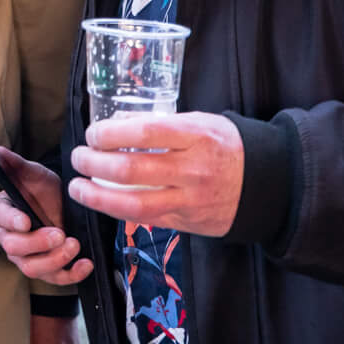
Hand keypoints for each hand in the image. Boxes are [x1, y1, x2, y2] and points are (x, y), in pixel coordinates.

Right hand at [0, 145, 91, 285]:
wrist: (64, 205)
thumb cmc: (44, 190)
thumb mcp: (34, 174)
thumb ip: (16, 164)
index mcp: (3, 212)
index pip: (1, 218)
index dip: (12, 221)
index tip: (26, 221)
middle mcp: (10, 237)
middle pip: (14, 248)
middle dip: (37, 243)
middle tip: (59, 234)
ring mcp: (27, 257)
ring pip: (32, 267)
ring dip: (54, 260)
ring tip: (73, 245)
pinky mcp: (47, 269)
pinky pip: (55, 278)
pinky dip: (72, 274)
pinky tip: (85, 264)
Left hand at [69, 112, 245, 236]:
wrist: (265, 183)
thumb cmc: (226, 145)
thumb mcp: (200, 122)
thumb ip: (160, 122)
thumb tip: (117, 122)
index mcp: (197, 136)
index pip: (146, 132)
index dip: (112, 133)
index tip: (93, 133)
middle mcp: (193, 170)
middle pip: (133, 169)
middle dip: (96, 163)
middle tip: (78, 157)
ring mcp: (190, 200)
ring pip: (135, 204)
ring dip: (98, 196)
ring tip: (78, 187)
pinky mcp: (187, 222)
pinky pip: (146, 219)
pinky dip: (118, 210)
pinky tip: (101, 201)